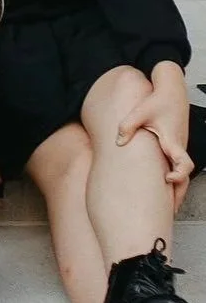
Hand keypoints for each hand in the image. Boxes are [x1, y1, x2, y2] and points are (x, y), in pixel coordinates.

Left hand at [118, 65, 192, 211]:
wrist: (172, 91)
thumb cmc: (158, 100)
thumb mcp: (141, 111)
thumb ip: (128, 126)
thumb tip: (118, 142)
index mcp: (171, 140)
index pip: (183, 163)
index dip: (178, 174)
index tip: (168, 180)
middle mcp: (177, 146)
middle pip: (185, 177)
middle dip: (178, 195)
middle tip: (169, 211)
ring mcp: (178, 147)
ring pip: (181, 173)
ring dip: (176, 190)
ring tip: (165, 208)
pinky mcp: (175, 146)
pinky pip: (175, 166)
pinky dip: (172, 179)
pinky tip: (161, 188)